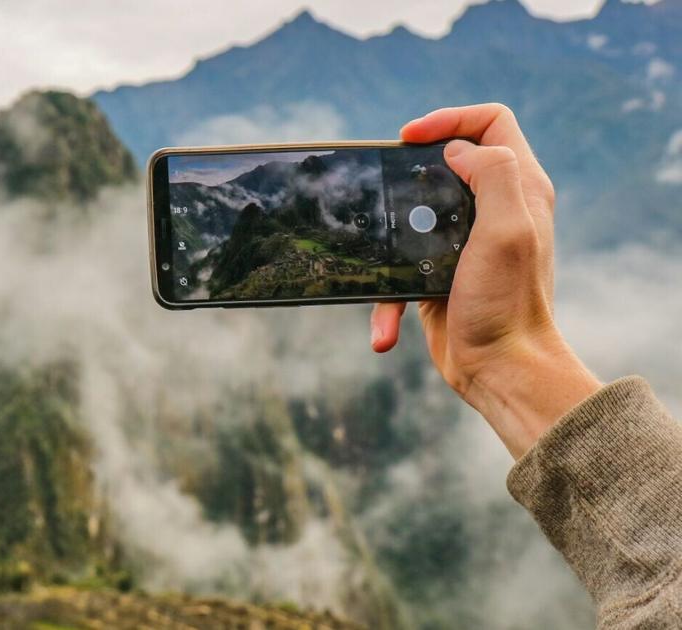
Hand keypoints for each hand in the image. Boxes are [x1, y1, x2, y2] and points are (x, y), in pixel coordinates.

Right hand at [370, 104, 599, 457]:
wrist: (501, 370)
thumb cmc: (507, 303)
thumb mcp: (508, 231)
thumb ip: (493, 175)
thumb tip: (456, 150)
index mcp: (518, 189)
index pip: (491, 123)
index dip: (450, 119)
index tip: (409, 139)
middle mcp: (493, 209)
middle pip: (446, 160)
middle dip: (406, 170)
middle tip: (381, 183)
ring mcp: (464, 241)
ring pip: (414, 211)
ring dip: (387, 238)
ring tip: (375, 257)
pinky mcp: (437, 273)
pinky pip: (401, 267)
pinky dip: (387, 300)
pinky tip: (385, 330)